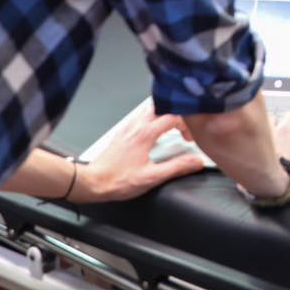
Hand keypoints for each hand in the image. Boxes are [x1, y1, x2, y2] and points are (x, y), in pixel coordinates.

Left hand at [73, 100, 204, 202]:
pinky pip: (141, 117)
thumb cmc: (117, 180)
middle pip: (162, 106)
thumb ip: (177, 167)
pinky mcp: (122, 133)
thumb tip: (196, 161)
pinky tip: (154, 132)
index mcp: (146, 133)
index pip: (174, 117)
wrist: (92, 183)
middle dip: (177, 114)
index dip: (187, 126)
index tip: (190, 139)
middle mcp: (136, 126)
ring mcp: (128, 128)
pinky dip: (153, 119)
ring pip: (150, 109)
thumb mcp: (152, 177)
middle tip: (184, 127)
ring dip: (164, 115)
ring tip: (172, 127)